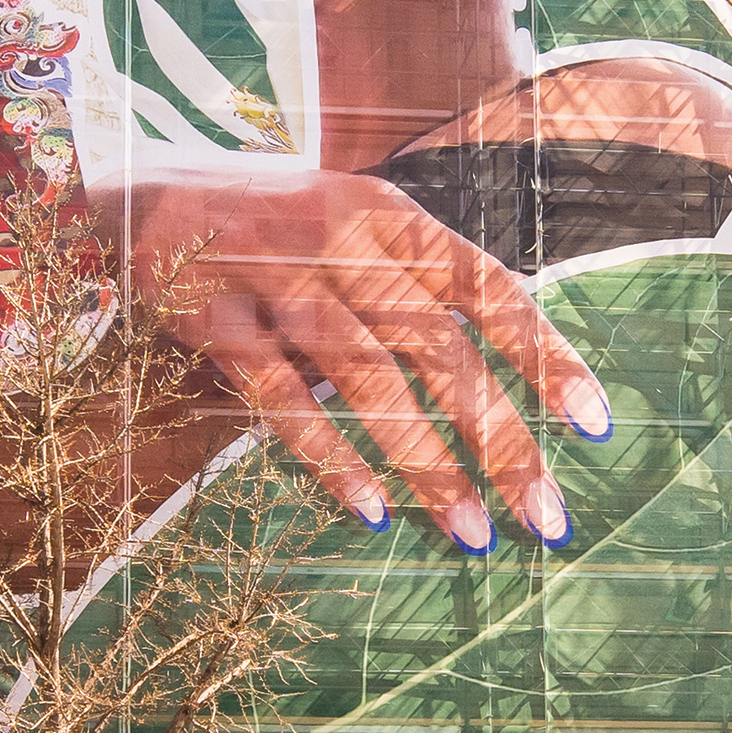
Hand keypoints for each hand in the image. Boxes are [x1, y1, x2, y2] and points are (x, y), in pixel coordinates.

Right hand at [107, 161, 609, 551]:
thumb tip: (510, 380)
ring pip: (366, 376)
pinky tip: (370, 509)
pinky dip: (329, 456)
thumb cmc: (270, 232)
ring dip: (428, 462)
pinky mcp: (213, 316)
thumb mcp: (352, 229)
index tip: (595, 425)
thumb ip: (418, 288)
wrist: (137, 199)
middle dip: (501, 438)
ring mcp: (274, 275)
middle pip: (438, 346)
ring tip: (474, 533)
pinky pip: (278, 397)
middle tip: (547, 518)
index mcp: (390, 216)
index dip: (546, 354)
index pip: (489, 287)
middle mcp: (342, 237)